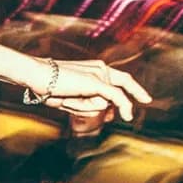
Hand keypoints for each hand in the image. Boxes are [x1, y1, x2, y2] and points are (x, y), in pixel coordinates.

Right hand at [29, 57, 150, 122]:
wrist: (38, 76)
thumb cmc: (51, 88)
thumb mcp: (74, 99)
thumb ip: (93, 104)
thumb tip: (111, 114)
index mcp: (96, 68)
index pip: (121, 79)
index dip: (133, 91)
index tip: (144, 99)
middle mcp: (102, 68)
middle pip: (114, 92)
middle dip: (112, 100)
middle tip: (128, 100)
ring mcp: (100, 73)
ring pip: (107, 101)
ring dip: (88, 107)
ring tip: (68, 99)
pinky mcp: (97, 81)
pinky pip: (116, 97)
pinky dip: (124, 106)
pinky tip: (128, 115)